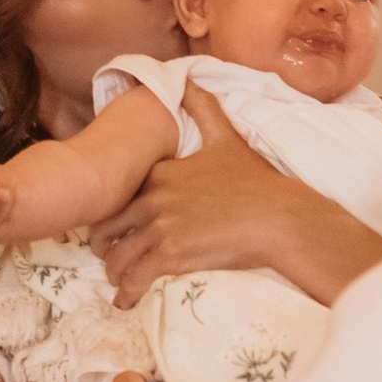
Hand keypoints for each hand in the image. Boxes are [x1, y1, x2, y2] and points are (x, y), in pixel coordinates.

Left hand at [92, 88, 289, 303]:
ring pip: (117, 256)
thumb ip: (204, 109)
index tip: (111, 224)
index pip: (120, 194)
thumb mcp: (227, 138)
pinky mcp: (171, 256)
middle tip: (106, 256)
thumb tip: (191, 80)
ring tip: (118, 281)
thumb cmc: (256, 181)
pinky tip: (126, 301)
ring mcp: (161, 229)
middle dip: (103, 244)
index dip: (112, 210)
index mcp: (162, 174)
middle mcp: (154, 199)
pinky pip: (135, 278)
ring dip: (113, 271)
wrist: (278, 217)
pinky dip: (126, 292)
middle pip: (108, 227)